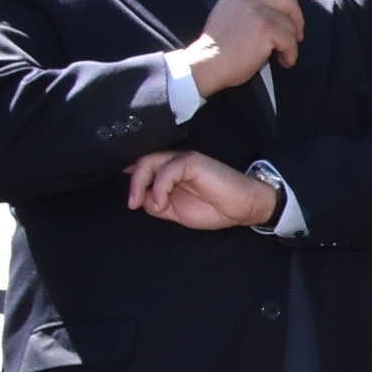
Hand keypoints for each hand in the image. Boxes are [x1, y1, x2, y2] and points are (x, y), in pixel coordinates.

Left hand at [126, 151, 277, 230]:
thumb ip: (157, 203)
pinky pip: (166, 171)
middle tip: (132, 204)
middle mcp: (175, 161)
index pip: (143, 167)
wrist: (243, 208)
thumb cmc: (215, 208)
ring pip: (149, 162)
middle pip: (142, 162)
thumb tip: (141, 200)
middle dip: (133, 184)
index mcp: (171, 171)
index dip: (131, 179)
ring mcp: (184, 159)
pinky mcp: (192, 161)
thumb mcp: (176, 211)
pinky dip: (159, 188)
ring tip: (141, 203)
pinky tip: (163, 203)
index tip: (128, 199)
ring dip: (140, 184)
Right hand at [184, 0, 302, 97]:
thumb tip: (276, 13)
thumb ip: (249, 6)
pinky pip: (290, 40)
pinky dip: (291, 53)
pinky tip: (284, 61)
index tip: (285, 15)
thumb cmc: (218, 48)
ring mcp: (258, 11)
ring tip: (284, 54)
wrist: (207, 63)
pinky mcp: (266, 28)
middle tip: (295, 35)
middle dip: (296, 18)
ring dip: (291, 42)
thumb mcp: (228, 14)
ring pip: (290, 24)